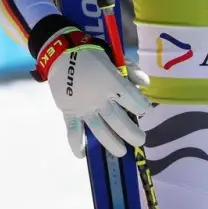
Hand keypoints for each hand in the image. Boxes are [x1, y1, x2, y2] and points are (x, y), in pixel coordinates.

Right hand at [44, 38, 152, 158]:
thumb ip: (132, 71)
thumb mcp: (115, 58)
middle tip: (141, 141)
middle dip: (131, 133)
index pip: (132, 100)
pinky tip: (82, 155)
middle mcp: (100, 98)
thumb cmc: (92, 55)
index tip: (145, 111)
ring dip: (111, 142)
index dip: (141, 107)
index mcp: (113, 83)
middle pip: (119, 120)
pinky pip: (73, 130)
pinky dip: (76, 143)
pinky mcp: (69, 111)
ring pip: (100, 129)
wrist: (61, 53)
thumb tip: (146, 84)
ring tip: (121, 152)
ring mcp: (83, 107)